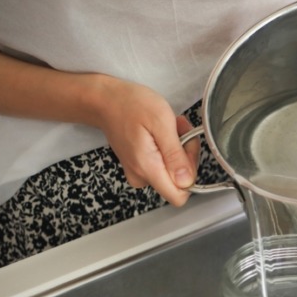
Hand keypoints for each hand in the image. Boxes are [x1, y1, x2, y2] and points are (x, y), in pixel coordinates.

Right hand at [94, 78, 199, 205]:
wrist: (105, 100)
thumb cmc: (131, 105)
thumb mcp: (161, 122)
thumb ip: (175, 155)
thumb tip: (187, 182)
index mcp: (148, 169)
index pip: (178, 196)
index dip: (191, 174)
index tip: (186, 150)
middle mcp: (141, 176)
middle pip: (179, 182)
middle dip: (186, 155)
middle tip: (179, 130)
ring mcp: (139, 172)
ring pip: (173, 171)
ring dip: (178, 148)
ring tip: (169, 128)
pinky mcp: (139, 166)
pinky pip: (163, 164)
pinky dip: (169, 148)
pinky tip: (163, 132)